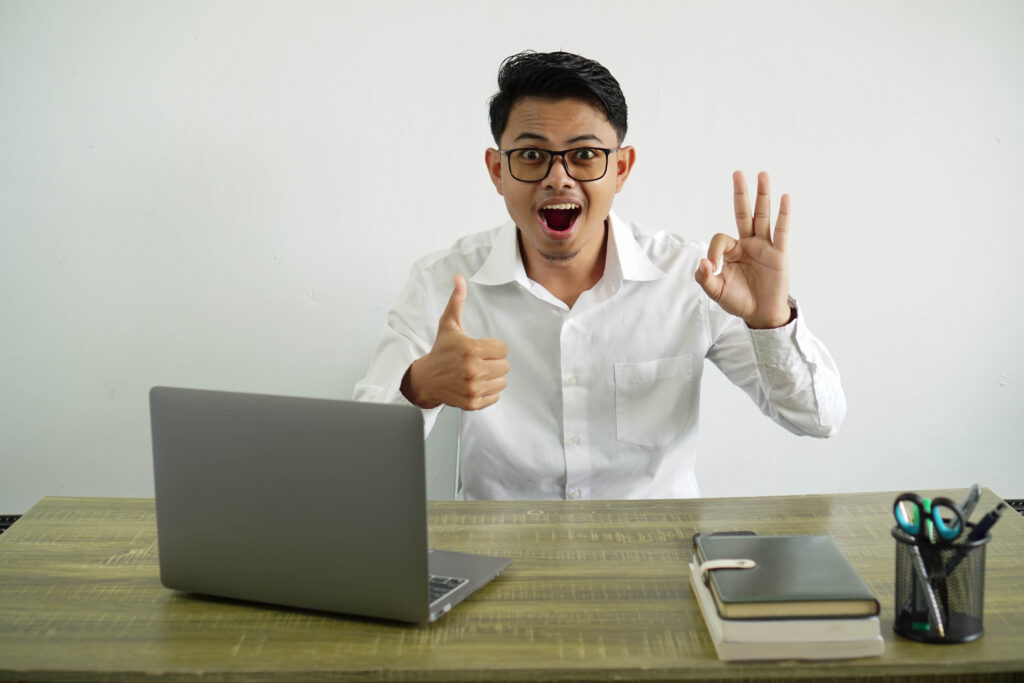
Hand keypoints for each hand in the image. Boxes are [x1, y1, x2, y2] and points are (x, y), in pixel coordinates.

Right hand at [401, 275, 509, 409]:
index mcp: (470, 349)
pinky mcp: (472, 403)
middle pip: (505, 366)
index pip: (503, 349)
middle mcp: (473, 370)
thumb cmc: (440, 351)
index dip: (494, 348)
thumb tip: (459, 278)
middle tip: (479, 361)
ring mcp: (472, 388)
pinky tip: (476, 384)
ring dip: (493, 377)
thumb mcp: (448, 325)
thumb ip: (457, 301)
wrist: (425, 379)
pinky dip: (488, 392)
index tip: (482, 348)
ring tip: (478, 373)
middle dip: (494, 362)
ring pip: (502, 382)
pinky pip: (495, 397)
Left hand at [695, 171, 792, 328]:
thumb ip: (705, 277)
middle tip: (737, 173)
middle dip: (740, 194)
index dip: (714, 250)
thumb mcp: (716, 291)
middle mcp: (748, 244)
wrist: (760, 314)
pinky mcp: (779, 254)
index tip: (712, 266)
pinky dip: (783, 215)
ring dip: (763, 196)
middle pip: (743, 213)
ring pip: (763, 217)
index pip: (720, 238)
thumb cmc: (738, 300)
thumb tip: (703, 262)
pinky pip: (781, 231)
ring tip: (763, 175)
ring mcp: (764, 247)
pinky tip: (785, 198)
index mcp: (732, 251)